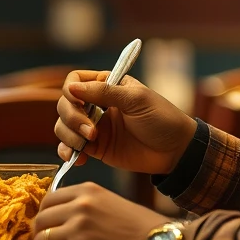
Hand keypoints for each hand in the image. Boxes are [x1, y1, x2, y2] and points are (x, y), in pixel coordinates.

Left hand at [32, 183, 165, 239]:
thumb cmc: (139, 227)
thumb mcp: (111, 203)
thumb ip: (87, 206)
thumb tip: (63, 219)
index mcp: (88, 191)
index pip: (49, 199)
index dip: (46, 215)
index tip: (50, 226)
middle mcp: (80, 206)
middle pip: (41, 220)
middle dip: (43, 235)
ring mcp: (77, 230)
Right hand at [54, 71, 196, 175]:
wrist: (176, 151)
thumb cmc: (162, 118)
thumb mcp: (136, 100)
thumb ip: (105, 93)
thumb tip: (72, 88)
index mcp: (108, 85)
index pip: (75, 81)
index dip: (71, 92)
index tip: (80, 103)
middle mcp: (97, 104)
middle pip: (65, 104)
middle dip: (72, 118)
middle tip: (91, 132)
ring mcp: (94, 126)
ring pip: (63, 126)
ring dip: (69, 135)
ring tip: (88, 145)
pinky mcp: (96, 148)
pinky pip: (71, 147)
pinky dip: (68, 152)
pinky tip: (78, 158)